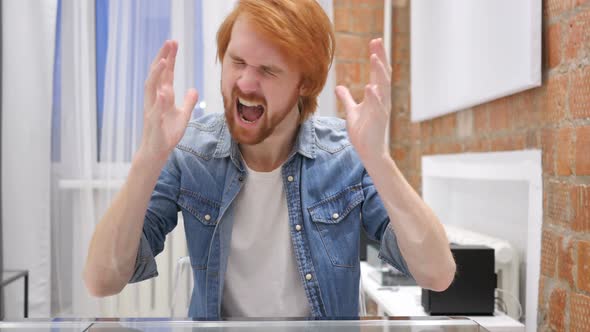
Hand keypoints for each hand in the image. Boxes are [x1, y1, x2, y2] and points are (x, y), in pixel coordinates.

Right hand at [139, 40, 198, 161]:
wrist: (157, 152)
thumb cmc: (167, 133)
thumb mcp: (183, 116)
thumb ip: (188, 102)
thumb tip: (193, 89)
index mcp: (163, 97)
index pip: (166, 74)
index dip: (169, 58)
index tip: (173, 43)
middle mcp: (155, 100)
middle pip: (157, 75)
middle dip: (162, 58)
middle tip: (169, 43)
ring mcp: (152, 110)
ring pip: (151, 89)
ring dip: (157, 74)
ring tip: (165, 61)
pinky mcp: (153, 124)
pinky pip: (155, 111)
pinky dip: (160, 102)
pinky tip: (164, 92)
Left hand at [336, 38, 390, 161]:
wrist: (368, 151)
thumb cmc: (363, 132)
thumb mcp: (352, 111)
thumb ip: (347, 99)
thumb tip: (339, 87)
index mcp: (376, 96)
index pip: (378, 73)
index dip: (377, 57)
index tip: (375, 42)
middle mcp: (381, 100)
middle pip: (383, 75)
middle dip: (380, 58)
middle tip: (377, 42)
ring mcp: (381, 110)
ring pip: (383, 88)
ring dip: (379, 73)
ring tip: (375, 59)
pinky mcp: (378, 121)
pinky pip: (377, 107)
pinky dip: (374, 97)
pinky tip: (370, 87)